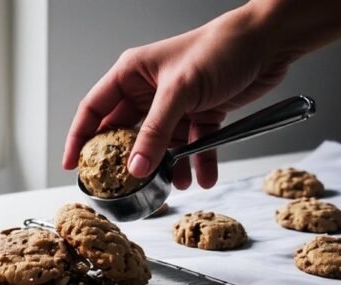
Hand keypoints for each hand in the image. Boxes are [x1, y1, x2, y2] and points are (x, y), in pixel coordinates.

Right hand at [63, 5, 289, 189]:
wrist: (269, 42)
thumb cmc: (220, 48)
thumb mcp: (180, 91)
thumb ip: (155, 132)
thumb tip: (135, 167)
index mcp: (132, 75)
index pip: (94, 109)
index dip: (79, 138)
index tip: (72, 165)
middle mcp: (149, 91)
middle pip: (127, 133)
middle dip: (129, 161)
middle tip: (124, 186)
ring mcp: (175, 105)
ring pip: (162, 146)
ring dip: (168, 167)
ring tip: (174, 185)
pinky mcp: (201, 115)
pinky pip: (192, 146)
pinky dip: (198, 163)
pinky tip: (203, 177)